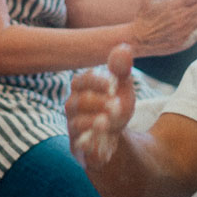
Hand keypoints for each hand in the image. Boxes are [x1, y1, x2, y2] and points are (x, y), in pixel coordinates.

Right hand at [67, 44, 135, 167]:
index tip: (113, 84)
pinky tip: (103, 142)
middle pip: (78, 103)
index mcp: (81, 90)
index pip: (81, 81)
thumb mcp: (122, 88)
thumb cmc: (114, 106)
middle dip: (97, 103)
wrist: (113, 137)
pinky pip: (80, 146)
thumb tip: (124, 47)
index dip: (95, 82)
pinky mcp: (79, 148)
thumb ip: (122, 69)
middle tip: (116, 105)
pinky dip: (90, 144)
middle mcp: (73, 108)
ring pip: (76, 124)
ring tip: (108, 122)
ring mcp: (74, 129)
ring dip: (93, 122)